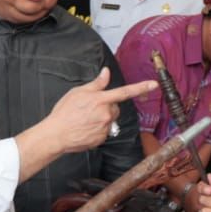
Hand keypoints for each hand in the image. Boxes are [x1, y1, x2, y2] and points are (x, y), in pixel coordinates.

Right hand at [39, 68, 154, 154]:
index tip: (154, 84)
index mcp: (100, 100)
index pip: (124, 92)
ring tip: (85, 120)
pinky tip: (86, 128)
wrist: (56, 134)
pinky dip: (98, 129)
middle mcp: (106, 114)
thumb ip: (96, 84)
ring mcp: (105, 128)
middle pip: (115, 107)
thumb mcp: (78, 92)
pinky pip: (105, 131)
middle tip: (89, 109)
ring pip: (110, 120)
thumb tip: (106, 73)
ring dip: (102, 118)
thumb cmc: (64, 112)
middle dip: (107, 106)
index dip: (141, 87)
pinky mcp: (102, 139)